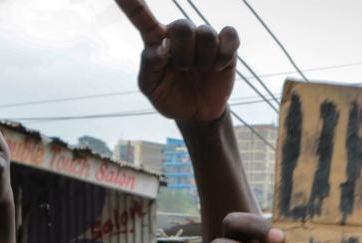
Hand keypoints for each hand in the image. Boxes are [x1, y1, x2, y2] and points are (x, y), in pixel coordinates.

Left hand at [115, 0, 238, 123]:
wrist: (198, 113)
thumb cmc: (171, 97)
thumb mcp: (151, 88)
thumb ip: (150, 65)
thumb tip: (163, 47)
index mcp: (156, 42)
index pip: (142, 19)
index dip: (132, 5)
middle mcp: (179, 36)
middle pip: (182, 26)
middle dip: (184, 54)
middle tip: (184, 69)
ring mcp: (203, 40)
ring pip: (206, 33)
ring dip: (203, 59)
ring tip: (200, 70)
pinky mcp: (225, 47)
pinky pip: (229, 35)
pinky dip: (224, 52)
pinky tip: (218, 66)